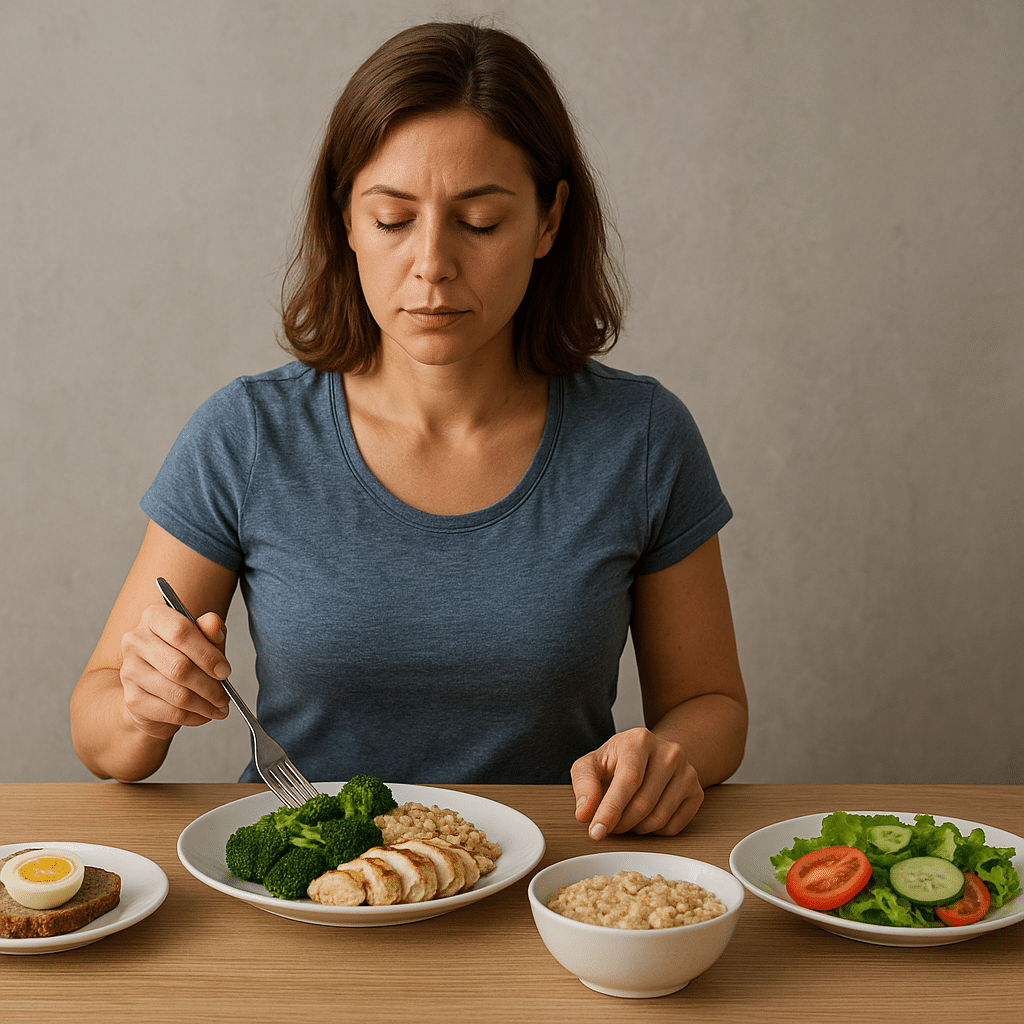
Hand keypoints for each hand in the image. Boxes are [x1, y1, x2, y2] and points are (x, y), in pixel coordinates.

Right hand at [118, 604, 231, 739]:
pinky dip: (194, 716)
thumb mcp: (204, 639)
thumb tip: (213, 624)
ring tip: (220, 707)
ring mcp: (130, 671)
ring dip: (205, 704)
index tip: (225, 671)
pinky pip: (171, 712)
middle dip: (210, 685)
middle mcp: (135, 641)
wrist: (154, 687)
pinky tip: (204, 714)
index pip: (181, 631)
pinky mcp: (132, 699)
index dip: (207, 654)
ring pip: (177, 693)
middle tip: (225, 695)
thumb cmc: (184, 656)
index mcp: (154, 617)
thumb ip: (211, 630)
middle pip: (179, 666)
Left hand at [570, 727, 703, 839]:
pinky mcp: (697, 792)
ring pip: (659, 818)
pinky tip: (644, 818)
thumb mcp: (592, 764)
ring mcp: (687, 772)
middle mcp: (669, 752)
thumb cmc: (618, 761)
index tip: (596, 831)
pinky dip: (654, 831)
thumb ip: (584, 784)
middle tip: (609, 825)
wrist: (652, 755)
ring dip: (636, 829)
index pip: (628, 781)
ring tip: (625, 820)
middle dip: (621, 823)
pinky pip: (674, 826)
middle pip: (643, 803)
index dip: (610, 809)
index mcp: (639, 741)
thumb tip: (584, 813)